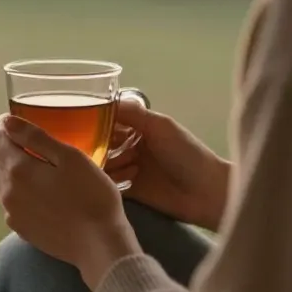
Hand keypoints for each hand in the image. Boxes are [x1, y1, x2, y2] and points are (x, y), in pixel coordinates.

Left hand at [0, 114, 142, 288]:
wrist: (99, 244)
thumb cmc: (91, 195)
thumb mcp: (70, 157)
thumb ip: (35, 137)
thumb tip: (7, 122)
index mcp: (18, 169)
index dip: (2, 126)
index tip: (14, 121)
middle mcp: (7, 191)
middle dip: (3, 147)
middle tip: (27, 143)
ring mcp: (12, 213)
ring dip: (8, 170)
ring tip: (34, 168)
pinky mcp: (20, 229)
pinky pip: (8, 203)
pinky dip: (16, 192)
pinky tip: (39, 194)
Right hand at [106, 101, 230, 231]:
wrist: (207, 192)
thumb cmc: (187, 153)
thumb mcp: (161, 126)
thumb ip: (133, 113)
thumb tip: (107, 98)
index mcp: (141, 127)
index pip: (111, 120)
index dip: (98, 121)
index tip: (84, 123)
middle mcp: (133, 145)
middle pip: (103, 142)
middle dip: (98, 144)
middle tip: (99, 148)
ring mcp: (131, 168)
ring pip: (104, 162)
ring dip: (107, 162)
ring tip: (120, 164)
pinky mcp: (130, 190)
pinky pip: (110, 183)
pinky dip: (110, 180)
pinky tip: (122, 178)